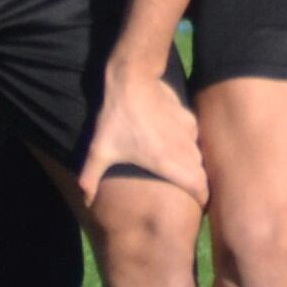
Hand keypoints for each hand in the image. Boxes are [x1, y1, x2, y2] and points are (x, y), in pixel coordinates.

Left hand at [78, 59, 204, 206]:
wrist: (132, 81)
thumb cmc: (116, 118)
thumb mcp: (99, 150)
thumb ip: (90, 178)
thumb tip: (85, 200)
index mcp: (168, 162)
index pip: (200, 188)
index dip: (201, 200)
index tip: (196, 205)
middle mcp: (184, 150)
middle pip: (201, 174)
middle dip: (197, 185)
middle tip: (188, 192)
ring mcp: (188, 132)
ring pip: (198, 155)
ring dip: (192, 164)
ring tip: (179, 170)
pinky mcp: (188, 118)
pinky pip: (194, 137)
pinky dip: (188, 144)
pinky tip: (174, 143)